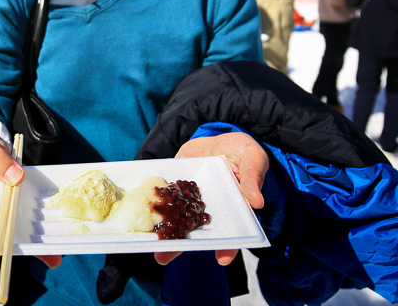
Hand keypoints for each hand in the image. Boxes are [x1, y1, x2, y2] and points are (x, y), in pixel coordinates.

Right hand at [0, 138, 61, 268]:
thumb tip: (17, 177)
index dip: (7, 226)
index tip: (26, 230)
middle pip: (4, 231)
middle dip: (25, 242)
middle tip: (47, 250)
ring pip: (14, 234)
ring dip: (33, 244)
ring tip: (54, 256)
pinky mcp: (10, 217)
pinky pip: (22, 228)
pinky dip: (36, 236)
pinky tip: (52, 249)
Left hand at [154, 133, 268, 266]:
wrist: (219, 137)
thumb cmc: (242, 151)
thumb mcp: (253, 158)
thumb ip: (253, 178)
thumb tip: (256, 202)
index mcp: (231, 209)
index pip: (231, 234)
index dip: (228, 247)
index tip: (222, 259)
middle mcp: (208, 209)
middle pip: (196, 232)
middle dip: (182, 245)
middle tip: (164, 258)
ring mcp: (189, 199)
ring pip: (176, 219)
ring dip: (163, 232)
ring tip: (151, 248)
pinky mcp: (174, 184)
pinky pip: (164, 195)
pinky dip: (154, 203)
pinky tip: (140, 212)